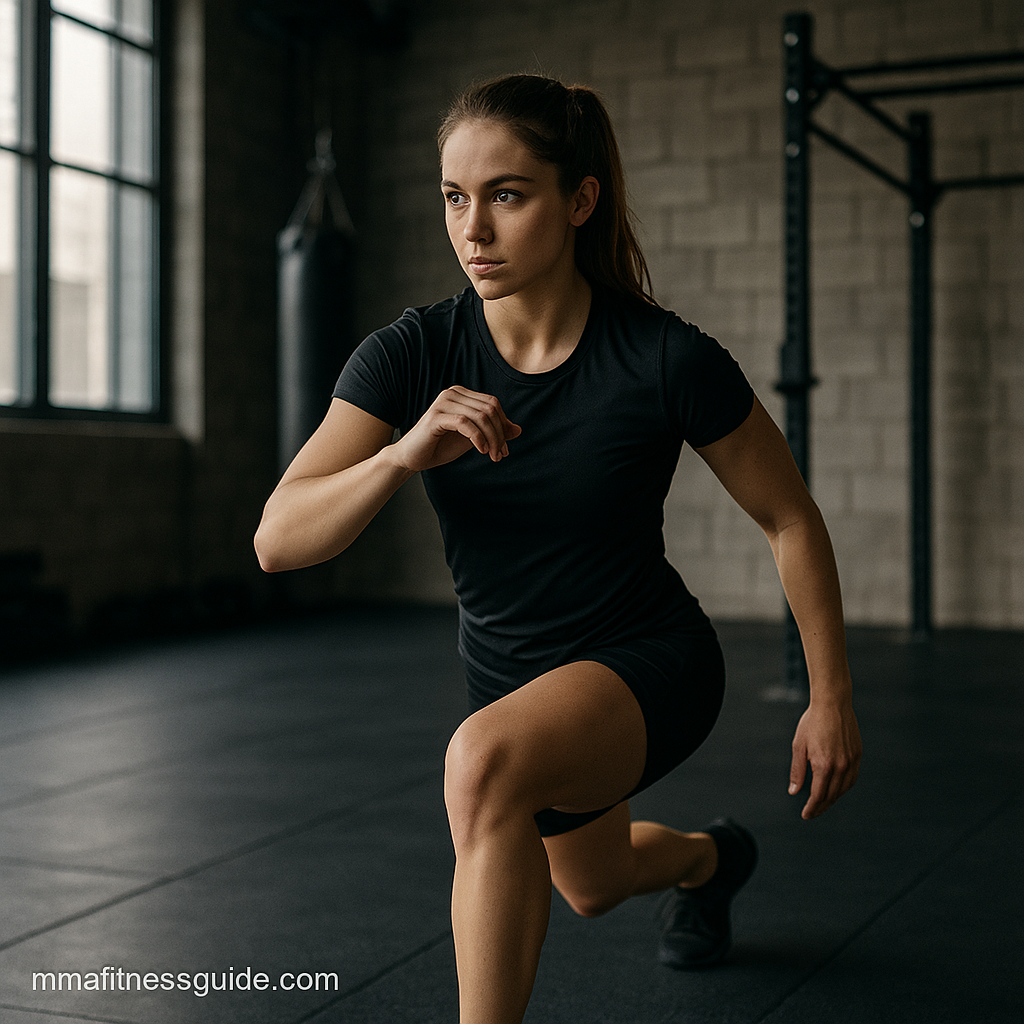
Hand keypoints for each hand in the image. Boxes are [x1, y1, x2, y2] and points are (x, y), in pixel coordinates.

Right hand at [391, 386, 521, 472]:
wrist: (412, 458)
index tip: (505, 449)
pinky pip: (466, 423)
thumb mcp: (473, 439)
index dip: (503, 426)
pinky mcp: (436, 416)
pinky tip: (481, 451)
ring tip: (493, 456)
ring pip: (480, 416)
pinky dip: (478, 438)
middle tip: (500, 455)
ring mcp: (443, 402)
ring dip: (491, 439)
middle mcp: (453, 393)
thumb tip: (518, 430)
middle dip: (499, 434)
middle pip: (489, 409)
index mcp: (462, 395)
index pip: (493, 404)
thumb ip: (493, 432)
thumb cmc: (440, 446)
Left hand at [788, 700, 861, 819]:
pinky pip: (852, 778)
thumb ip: (797, 771)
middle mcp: (840, 766)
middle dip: (821, 807)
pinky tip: (836, 789)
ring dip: (833, 799)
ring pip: (844, 789)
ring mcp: (851, 761)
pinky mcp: (858, 755)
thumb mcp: (798, 745)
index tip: (805, 815)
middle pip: (831, 796)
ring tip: (823, 803)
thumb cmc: (811, 723)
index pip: (818, 795)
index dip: (812, 808)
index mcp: (823, 765)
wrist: (832, 703)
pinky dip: (844, 788)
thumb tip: (794, 792)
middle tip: (812, 813)